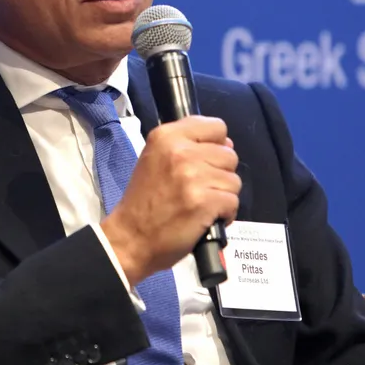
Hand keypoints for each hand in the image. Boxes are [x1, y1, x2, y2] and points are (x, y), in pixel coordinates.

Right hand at [101, 116, 240, 285]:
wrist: (131, 237)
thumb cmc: (144, 201)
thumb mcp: (155, 159)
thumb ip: (188, 146)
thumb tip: (227, 145)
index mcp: (166, 136)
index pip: (216, 126)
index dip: (216, 145)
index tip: (204, 161)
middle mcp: (180, 152)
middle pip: (229, 155)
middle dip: (220, 174)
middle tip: (198, 189)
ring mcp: (193, 176)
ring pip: (233, 180)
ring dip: (222, 196)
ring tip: (200, 204)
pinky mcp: (204, 202)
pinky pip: (233, 202)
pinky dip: (224, 214)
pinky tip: (206, 218)